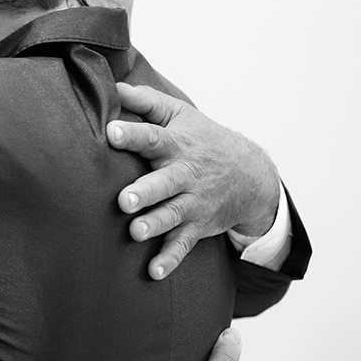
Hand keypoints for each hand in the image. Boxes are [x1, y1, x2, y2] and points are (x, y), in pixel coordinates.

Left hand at [107, 82, 279, 279]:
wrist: (249, 173)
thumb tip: (113, 87)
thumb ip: (146, 102)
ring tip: (135, 232)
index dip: (132, 135)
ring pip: (172, 215)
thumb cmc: (201, 139)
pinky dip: (170, 259)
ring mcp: (191, 203)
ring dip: (154, 225)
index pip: (152, 137)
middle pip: (163, 183)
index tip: (111, 132)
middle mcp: (184, 175)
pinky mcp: (195, 226)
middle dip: (144, 191)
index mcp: (175, 145)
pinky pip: (182, 245)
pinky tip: (153, 272)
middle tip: (124, 199)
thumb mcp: (179, 115)